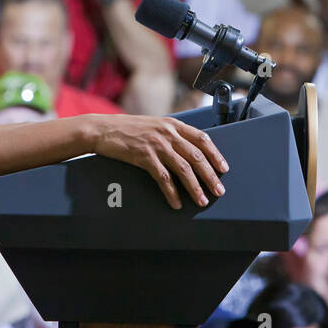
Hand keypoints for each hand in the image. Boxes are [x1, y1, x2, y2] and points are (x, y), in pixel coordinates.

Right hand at [87, 114, 228, 209]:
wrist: (103, 129)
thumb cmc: (128, 129)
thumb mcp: (154, 125)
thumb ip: (171, 134)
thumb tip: (189, 151)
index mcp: (173, 124)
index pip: (202, 138)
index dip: (215, 154)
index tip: (223, 168)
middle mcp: (168, 133)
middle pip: (196, 156)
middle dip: (210, 176)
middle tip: (218, 191)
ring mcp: (156, 145)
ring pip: (183, 169)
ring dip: (195, 188)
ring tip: (202, 200)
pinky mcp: (144, 157)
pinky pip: (163, 178)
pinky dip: (172, 193)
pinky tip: (176, 203)